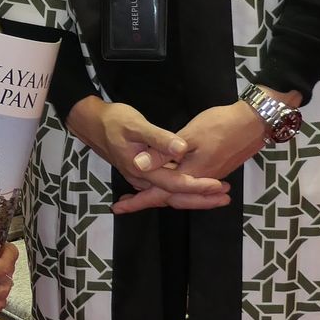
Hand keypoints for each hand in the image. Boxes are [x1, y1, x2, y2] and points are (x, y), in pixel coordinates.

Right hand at [67, 96, 223, 200]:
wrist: (92, 123)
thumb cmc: (114, 121)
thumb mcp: (136, 125)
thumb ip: (159, 139)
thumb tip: (180, 149)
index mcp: (143, 171)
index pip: (175, 184)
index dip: (198, 186)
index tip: (219, 185)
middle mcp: (143, 180)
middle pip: (175, 197)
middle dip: (201, 199)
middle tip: (226, 197)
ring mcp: (143, 179)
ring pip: (171, 195)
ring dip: (195, 196)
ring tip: (220, 195)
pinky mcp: (144, 174)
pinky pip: (166, 188)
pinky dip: (183, 190)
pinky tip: (197, 187)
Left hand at [111, 97, 289, 215]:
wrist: (254, 122)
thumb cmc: (220, 125)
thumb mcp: (188, 136)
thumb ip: (163, 152)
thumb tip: (138, 165)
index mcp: (190, 175)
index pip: (158, 194)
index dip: (137, 201)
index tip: (117, 207)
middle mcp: (199, 182)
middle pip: (169, 198)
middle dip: (146, 201)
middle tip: (124, 204)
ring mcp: (209, 178)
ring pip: (181, 194)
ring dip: (161, 197)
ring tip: (141, 195)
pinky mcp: (215, 171)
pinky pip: (190, 187)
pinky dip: (176, 190)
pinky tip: (169, 184)